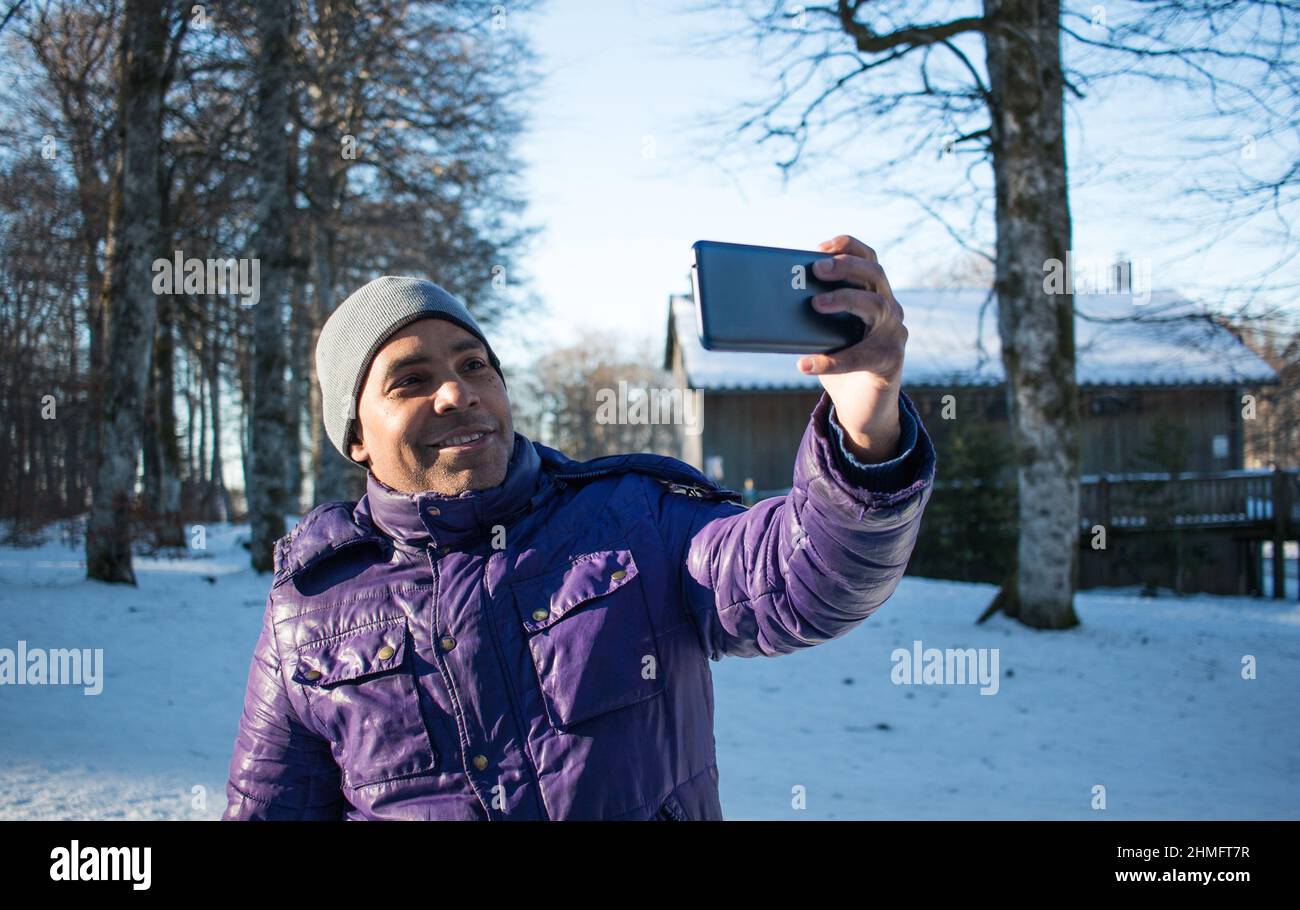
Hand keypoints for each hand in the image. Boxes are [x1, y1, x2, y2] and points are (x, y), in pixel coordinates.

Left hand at [797, 234, 907, 463]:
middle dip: (845, 267)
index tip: (820, 247)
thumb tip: (771, 300)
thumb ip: (812, 315)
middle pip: (875, 274)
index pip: (869, 259)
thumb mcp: (825, 333)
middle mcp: (890, 309)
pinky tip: (806, 364)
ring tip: (815, 304)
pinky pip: (862, 356)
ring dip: (844, 299)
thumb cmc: (840, 362)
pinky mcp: (891, 361)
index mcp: (874, 294)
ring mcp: (894, 334)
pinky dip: (833, 360)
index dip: (848, 246)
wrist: (862, 408)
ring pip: (876, 305)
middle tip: (816, 270)